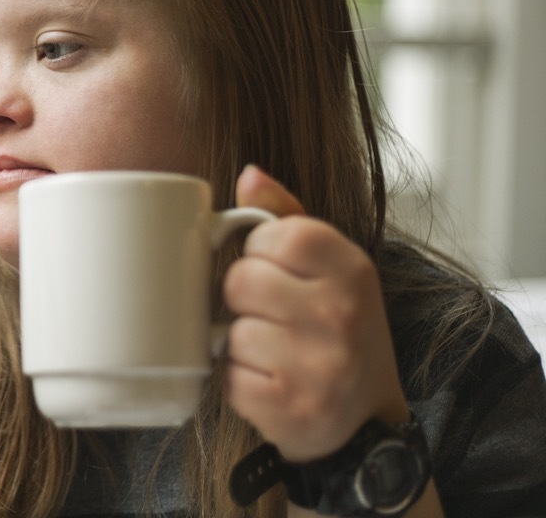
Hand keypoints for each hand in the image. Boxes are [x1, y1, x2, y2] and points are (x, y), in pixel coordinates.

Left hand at [223, 165, 409, 461]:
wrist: (365, 420)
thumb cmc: (337, 329)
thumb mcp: (329, 266)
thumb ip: (286, 215)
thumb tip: (249, 174)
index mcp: (352, 268)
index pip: (268, 234)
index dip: (260, 253)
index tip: (280, 273)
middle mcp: (342, 314)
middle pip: (240, 280)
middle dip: (246, 300)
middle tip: (275, 317)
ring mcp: (320, 365)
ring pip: (232, 332)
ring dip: (243, 344)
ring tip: (277, 353)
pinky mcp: (293, 409)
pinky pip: (230, 378)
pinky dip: (241, 384)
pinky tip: (272, 384)